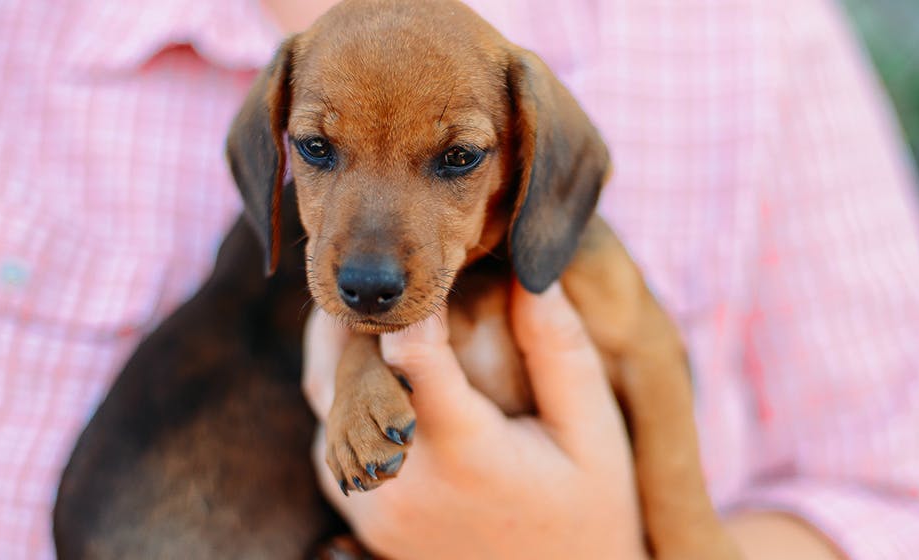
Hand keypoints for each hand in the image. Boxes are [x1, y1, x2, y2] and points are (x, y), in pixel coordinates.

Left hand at [304, 284, 647, 558]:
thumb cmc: (589, 512)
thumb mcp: (594, 433)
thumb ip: (561, 351)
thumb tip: (531, 270)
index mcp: (466, 454)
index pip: (409, 352)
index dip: (417, 299)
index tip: (438, 265)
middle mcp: (404, 482)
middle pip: (344, 369)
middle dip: (362, 312)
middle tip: (388, 267)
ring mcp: (375, 506)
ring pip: (324, 402)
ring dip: (343, 347)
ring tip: (376, 306)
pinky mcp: (364, 519)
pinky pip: (329, 440)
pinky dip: (344, 395)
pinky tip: (377, 370)